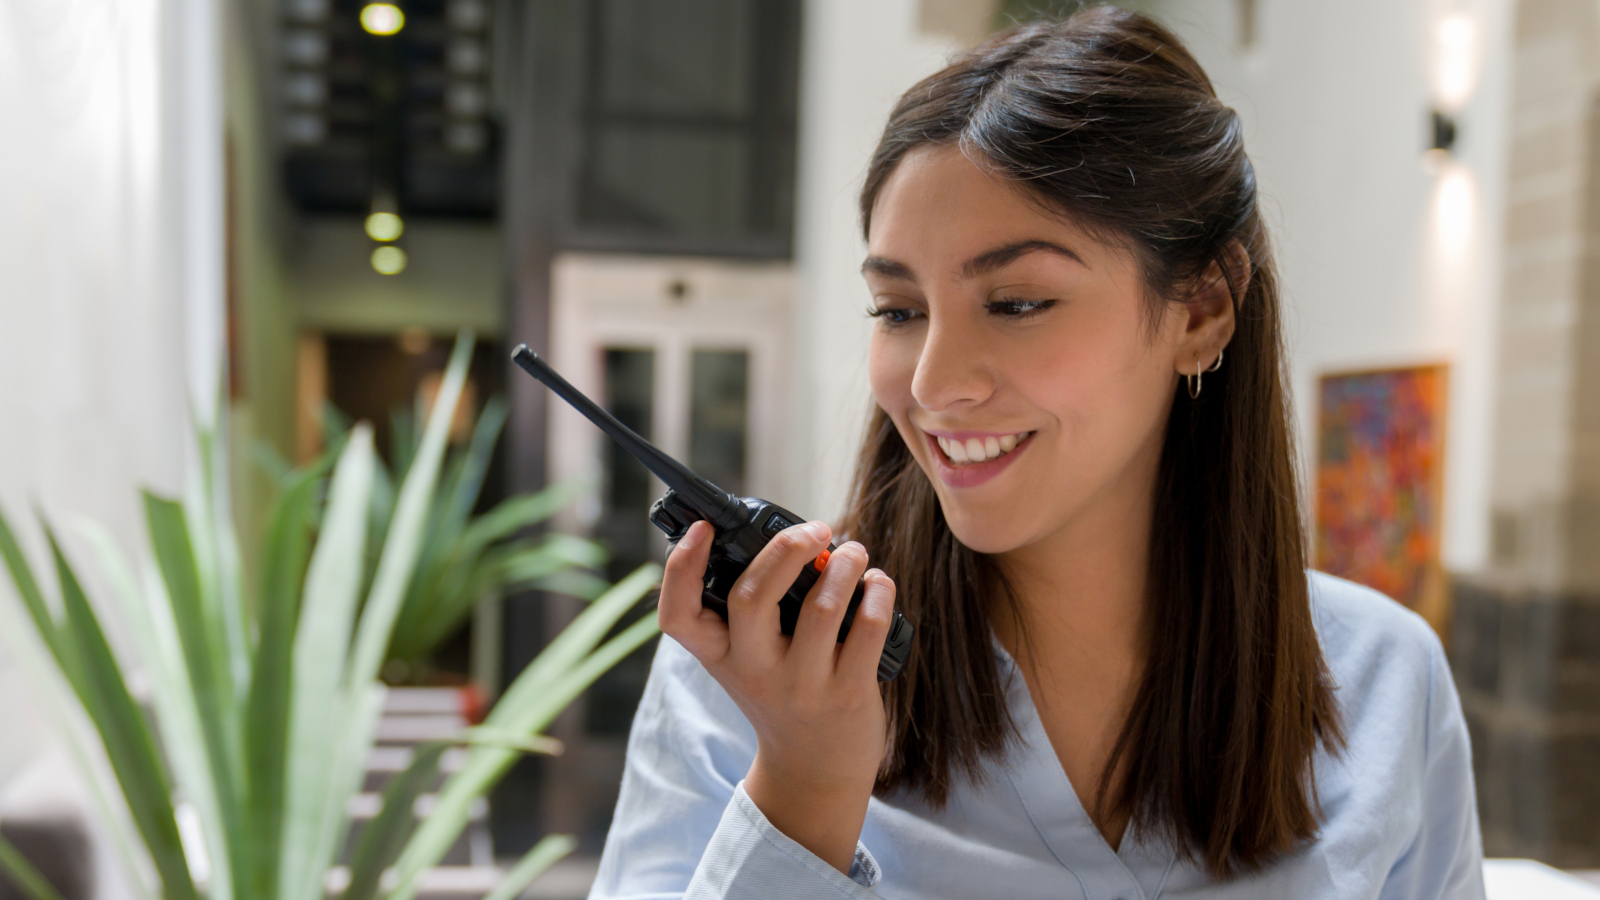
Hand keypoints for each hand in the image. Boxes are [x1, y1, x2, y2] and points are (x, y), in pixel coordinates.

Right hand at [658, 519, 897, 873]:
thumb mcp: (748, 662)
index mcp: (720, 657)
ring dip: (844, 564)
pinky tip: (876, 582)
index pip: (678, 616)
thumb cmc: (782, 695)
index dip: (681, 567)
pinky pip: (868, 627)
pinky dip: (877, 591)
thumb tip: (795, 539)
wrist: (814, 772)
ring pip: (821, 606)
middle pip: (751, 597)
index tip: (702, 528)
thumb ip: (755, 611)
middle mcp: (754, 671)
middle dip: (785, 549)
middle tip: (814, 528)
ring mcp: (802, 684)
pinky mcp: (848, 692)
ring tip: (852, 552)